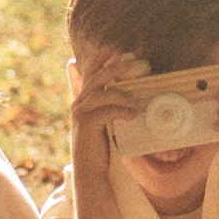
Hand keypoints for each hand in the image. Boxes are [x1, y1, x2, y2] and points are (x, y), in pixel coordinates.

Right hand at [66, 45, 150, 166]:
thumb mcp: (109, 121)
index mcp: (84, 99)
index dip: (100, 58)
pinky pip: (104, 112)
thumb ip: (115, 106)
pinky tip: (133, 114)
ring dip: (122, 94)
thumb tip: (137, 94)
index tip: (114, 48)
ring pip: (101, 94)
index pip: (90, 72)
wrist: (92, 171)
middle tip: (133, 63)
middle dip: (114, 68)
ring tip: (138, 100)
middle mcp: (79, 103)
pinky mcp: (86, 127)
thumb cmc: (103, 146)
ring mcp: (81, 114)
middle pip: (96, 78)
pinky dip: (120, 110)